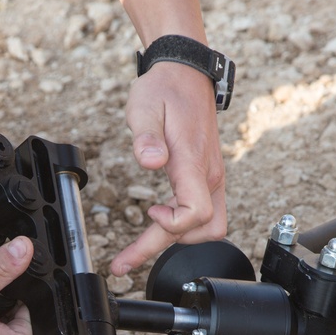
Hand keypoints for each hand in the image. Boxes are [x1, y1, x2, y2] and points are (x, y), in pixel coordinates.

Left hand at [110, 61, 226, 276]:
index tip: (149, 213)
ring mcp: (210, 178)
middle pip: (202, 230)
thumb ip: (146, 137)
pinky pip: (203, 213)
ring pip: (208, 227)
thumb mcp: (144, 107)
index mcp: (194, 163)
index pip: (196, 213)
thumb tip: (150, 160)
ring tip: (140, 244)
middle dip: (164, 247)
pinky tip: (158, 220)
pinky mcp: (206, 178)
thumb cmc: (165, 90)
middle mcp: (208, 175)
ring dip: (178, 238)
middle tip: (125, 260)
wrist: (185, 74)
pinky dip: (182, 225)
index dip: (173, 225)